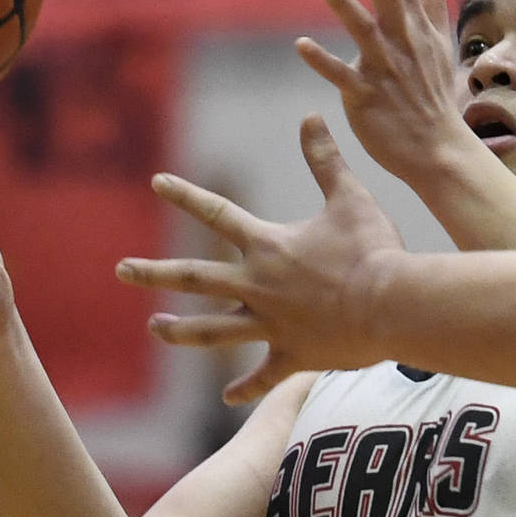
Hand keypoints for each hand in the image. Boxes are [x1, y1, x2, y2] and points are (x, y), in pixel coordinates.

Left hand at [115, 117, 405, 403]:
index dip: (186, 196)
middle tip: (121, 270)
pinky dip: (245, 389)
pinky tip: (228, 400)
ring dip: (180, 331)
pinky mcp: (292, 354)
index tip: (157, 182)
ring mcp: (271, 324)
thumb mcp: (350, 198)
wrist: (394, 305)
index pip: (217, 214)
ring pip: (213, 331)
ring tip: (154, 327)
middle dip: (154, 273)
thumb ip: (325, 160)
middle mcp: (259, 286)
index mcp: (268, 247)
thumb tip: (310, 116)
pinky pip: (262, 376)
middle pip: (195, 279)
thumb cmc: (374, 250)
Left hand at [298, 0, 475, 185]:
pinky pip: (343, 75)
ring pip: (362, 28)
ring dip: (339, 1)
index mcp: (415, 24)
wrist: (439, 149)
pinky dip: (324, 61)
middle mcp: (401, 39)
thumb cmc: (434, 95)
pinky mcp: (367, 96)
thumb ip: (431, 0)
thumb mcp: (439, 42)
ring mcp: (385, 67)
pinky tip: (302, 45)